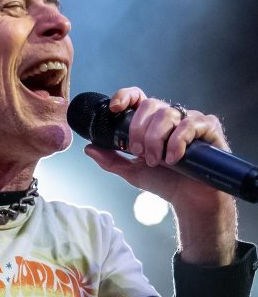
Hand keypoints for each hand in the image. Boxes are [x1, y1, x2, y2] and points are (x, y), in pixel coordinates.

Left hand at [84, 87, 236, 263]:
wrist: (189, 200)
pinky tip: (174, 158)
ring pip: (167, 114)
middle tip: (138, 153)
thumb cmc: (164, 181)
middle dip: (139, 130)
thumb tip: (88, 148)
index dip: (125, 96)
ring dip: (156, 140)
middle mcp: (169, 116)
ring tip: (157, 161)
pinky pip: (189, 125)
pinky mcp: (208, 128)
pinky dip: (177, 142)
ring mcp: (189, 120)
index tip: (114, 109)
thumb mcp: (131, 171)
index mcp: (150, 121)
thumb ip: (111, 159)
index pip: (137, 97)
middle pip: (149, 105)